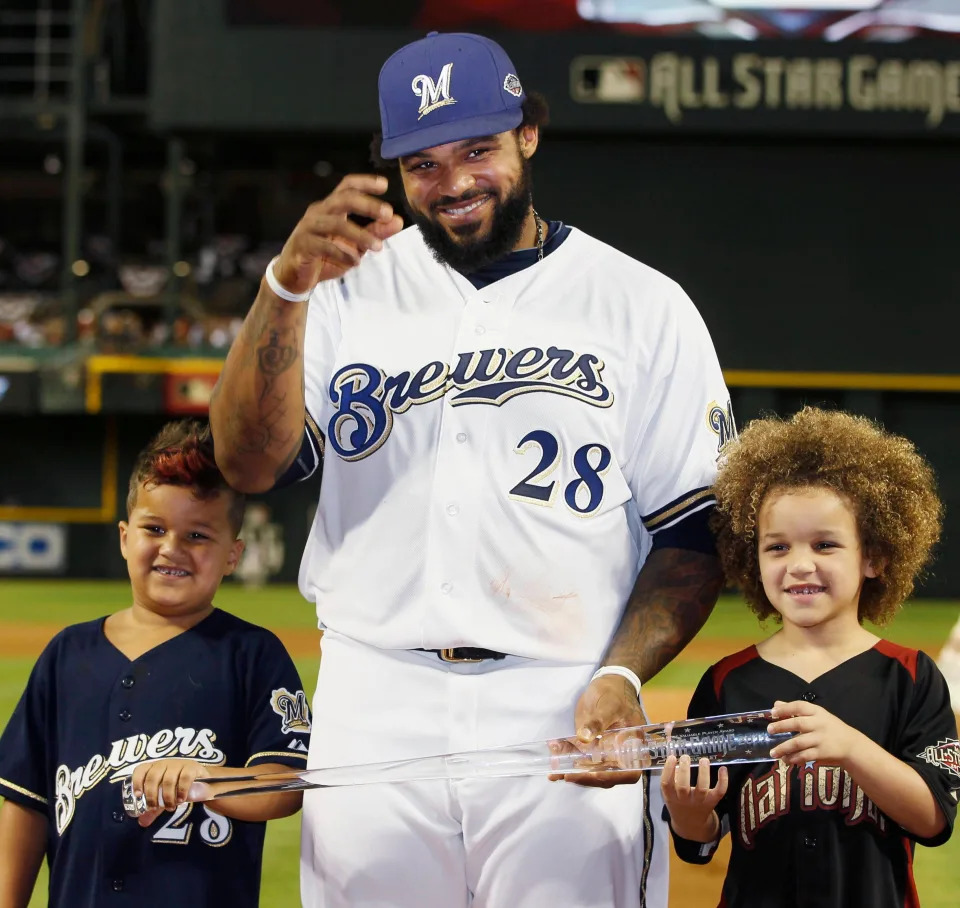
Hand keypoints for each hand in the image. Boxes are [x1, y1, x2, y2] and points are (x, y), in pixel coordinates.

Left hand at [129, 759, 211, 827]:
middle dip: (152, 795)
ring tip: (170, 807)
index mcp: (154, 769)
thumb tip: (142, 822)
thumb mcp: (164, 796)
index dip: (137, 781)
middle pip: (153, 777)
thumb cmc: (177, 786)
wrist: (201, 780)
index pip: (141, 769)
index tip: (138, 795)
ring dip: (167, 796)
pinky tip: (181, 799)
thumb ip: (154, 808)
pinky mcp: (191, 767)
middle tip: (154, 807)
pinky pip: (184, 778)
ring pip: (168, 779)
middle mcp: (164, 764)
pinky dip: (181, 791)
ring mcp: (178, 764)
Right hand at [272, 174, 404, 292]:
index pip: (347, 187)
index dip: (364, 182)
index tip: (384, 184)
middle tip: (387, 213)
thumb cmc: (326, 256)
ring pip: (335, 224)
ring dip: (360, 235)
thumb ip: (375, 233)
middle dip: (367, 205)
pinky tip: (355, 262)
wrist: (296, 276)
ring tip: (378, 247)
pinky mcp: (302, 245)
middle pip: (343, 199)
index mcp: (331, 208)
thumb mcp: (356, 245)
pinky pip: (323, 245)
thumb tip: (398, 221)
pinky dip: (341, 253)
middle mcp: (319, 212)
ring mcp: (309, 227)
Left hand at [557, 675, 648, 787]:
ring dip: (571, 769)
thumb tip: (584, 737)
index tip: (591, 774)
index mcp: (634, 747)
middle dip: (584, 776)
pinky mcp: (590, 746)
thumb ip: (598, 721)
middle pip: (605, 774)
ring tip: (553, 767)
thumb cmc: (614, 693)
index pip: (627, 772)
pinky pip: (578, 757)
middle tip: (564, 773)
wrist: (608, 683)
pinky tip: (553, 758)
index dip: (610, 777)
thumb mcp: (608, 704)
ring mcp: (604, 752)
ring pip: (589, 768)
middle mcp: (620, 754)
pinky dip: (565, 758)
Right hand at [661, 754, 726, 841]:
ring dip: (703, 773)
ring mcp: (699, 802)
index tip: (672, 757)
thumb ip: (671, 779)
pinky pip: (719, 792)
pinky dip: (723, 781)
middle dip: (684, 770)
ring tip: (703, 760)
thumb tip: (674, 758)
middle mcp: (685, 800)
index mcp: (671, 797)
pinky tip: (723, 769)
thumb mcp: (670, 794)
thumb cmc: (679, 804)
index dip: (668, 770)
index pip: (666, 784)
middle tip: (685, 757)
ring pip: (702, 788)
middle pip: (683, 787)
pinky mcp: (712, 802)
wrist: (691, 824)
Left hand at [767, 699, 863, 766]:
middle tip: (769, 730)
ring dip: (784, 747)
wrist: (852, 745)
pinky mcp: (823, 753)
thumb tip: (776, 704)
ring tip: (773, 752)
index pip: (799, 706)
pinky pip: (805, 755)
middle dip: (781, 726)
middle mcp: (819, 724)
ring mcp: (821, 739)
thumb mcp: (817, 715)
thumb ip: (797, 710)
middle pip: (798, 723)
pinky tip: (786, 759)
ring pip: (799, 742)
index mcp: (817, 712)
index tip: (772, 712)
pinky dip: (794, 758)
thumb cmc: (830, 728)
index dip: (785, 708)